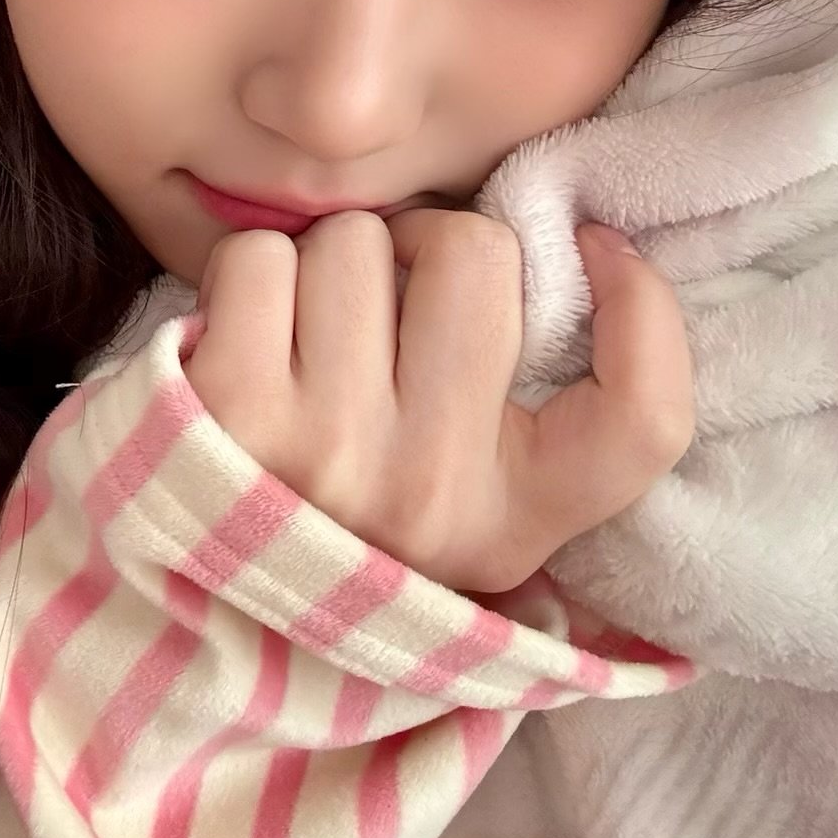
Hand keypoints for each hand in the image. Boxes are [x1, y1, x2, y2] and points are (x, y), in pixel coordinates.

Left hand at [185, 208, 695, 595]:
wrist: (195, 598)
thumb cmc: (352, 516)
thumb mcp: (480, 501)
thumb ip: (558, 409)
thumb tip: (594, 243)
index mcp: (514, 520)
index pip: (643, 419)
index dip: (642, 310)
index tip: (595, 253)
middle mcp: (432, 493)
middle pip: (474, 253)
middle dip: (425, 249)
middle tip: (391, 309)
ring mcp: (328, 451)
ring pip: (353, 239)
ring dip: (326, 264)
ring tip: (310, 341)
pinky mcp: (225, 408)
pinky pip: (261, 255)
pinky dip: (250, 276)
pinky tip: (248, 340)